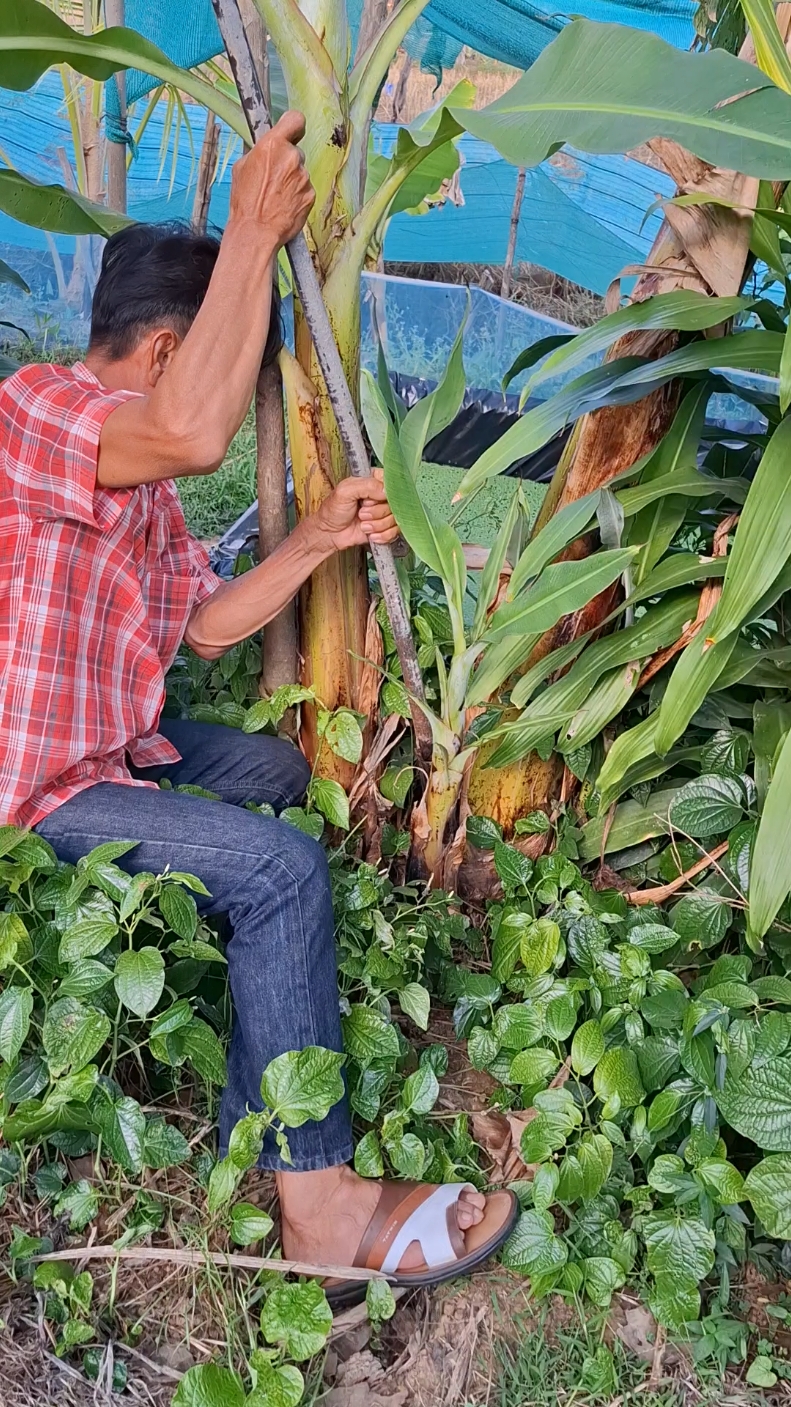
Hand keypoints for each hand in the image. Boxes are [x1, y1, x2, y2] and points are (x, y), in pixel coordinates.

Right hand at [229, 111, 314, 247]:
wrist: (256, 232)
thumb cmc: (245, 202)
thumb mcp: (242, 168)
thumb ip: (260, 152)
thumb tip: (266, 148)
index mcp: (272, 145)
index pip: (295, 120)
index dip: (293, 126)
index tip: (291, 132)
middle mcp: (291, 158)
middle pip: (295, 152)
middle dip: (287, 162)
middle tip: (273, 179)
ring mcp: (304, 177)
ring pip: (300, 173)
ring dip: (291, 181)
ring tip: (276, 196)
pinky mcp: (311, 195)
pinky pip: (305, 190)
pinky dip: (297, 196)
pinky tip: (284, 205)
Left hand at [313, 470, 399, 551]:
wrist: (330, 534)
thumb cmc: (333, 510)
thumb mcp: (345, 491)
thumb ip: (367, 486)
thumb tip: (386, 491)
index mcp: (373, 482)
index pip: (392, 483)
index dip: (383, 494)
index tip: (368, 499)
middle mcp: (381, 496)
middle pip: (395, 503)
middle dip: (377, 513)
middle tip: (362, 513)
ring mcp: (384, 512)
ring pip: (395, 519)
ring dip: (377, 525)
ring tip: (363, 524)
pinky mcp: (385, 527)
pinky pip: (395, 532)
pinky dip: (382, 535)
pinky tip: (370, 534)